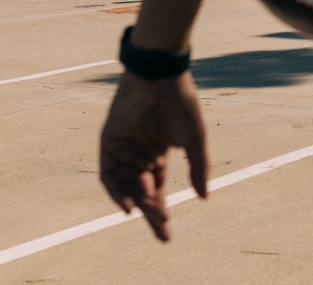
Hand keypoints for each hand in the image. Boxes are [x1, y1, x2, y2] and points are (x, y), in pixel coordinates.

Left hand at [100, 70, 208, 241]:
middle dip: (151, 213)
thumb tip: (204, 197)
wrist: (161, 77)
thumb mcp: (194, 141)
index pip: (157, 188)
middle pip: (142, 191)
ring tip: (151, 215)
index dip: (160, 211)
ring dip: (137, 202)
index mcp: (158, 152)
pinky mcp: (109, 140)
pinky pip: (108, 173)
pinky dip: (116, 191)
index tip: (167, 234)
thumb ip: (197, 169)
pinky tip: (128, 206)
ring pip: (126, 185)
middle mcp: (139, 152)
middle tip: (162, 233)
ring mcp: (123, 147)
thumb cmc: (181, 104)